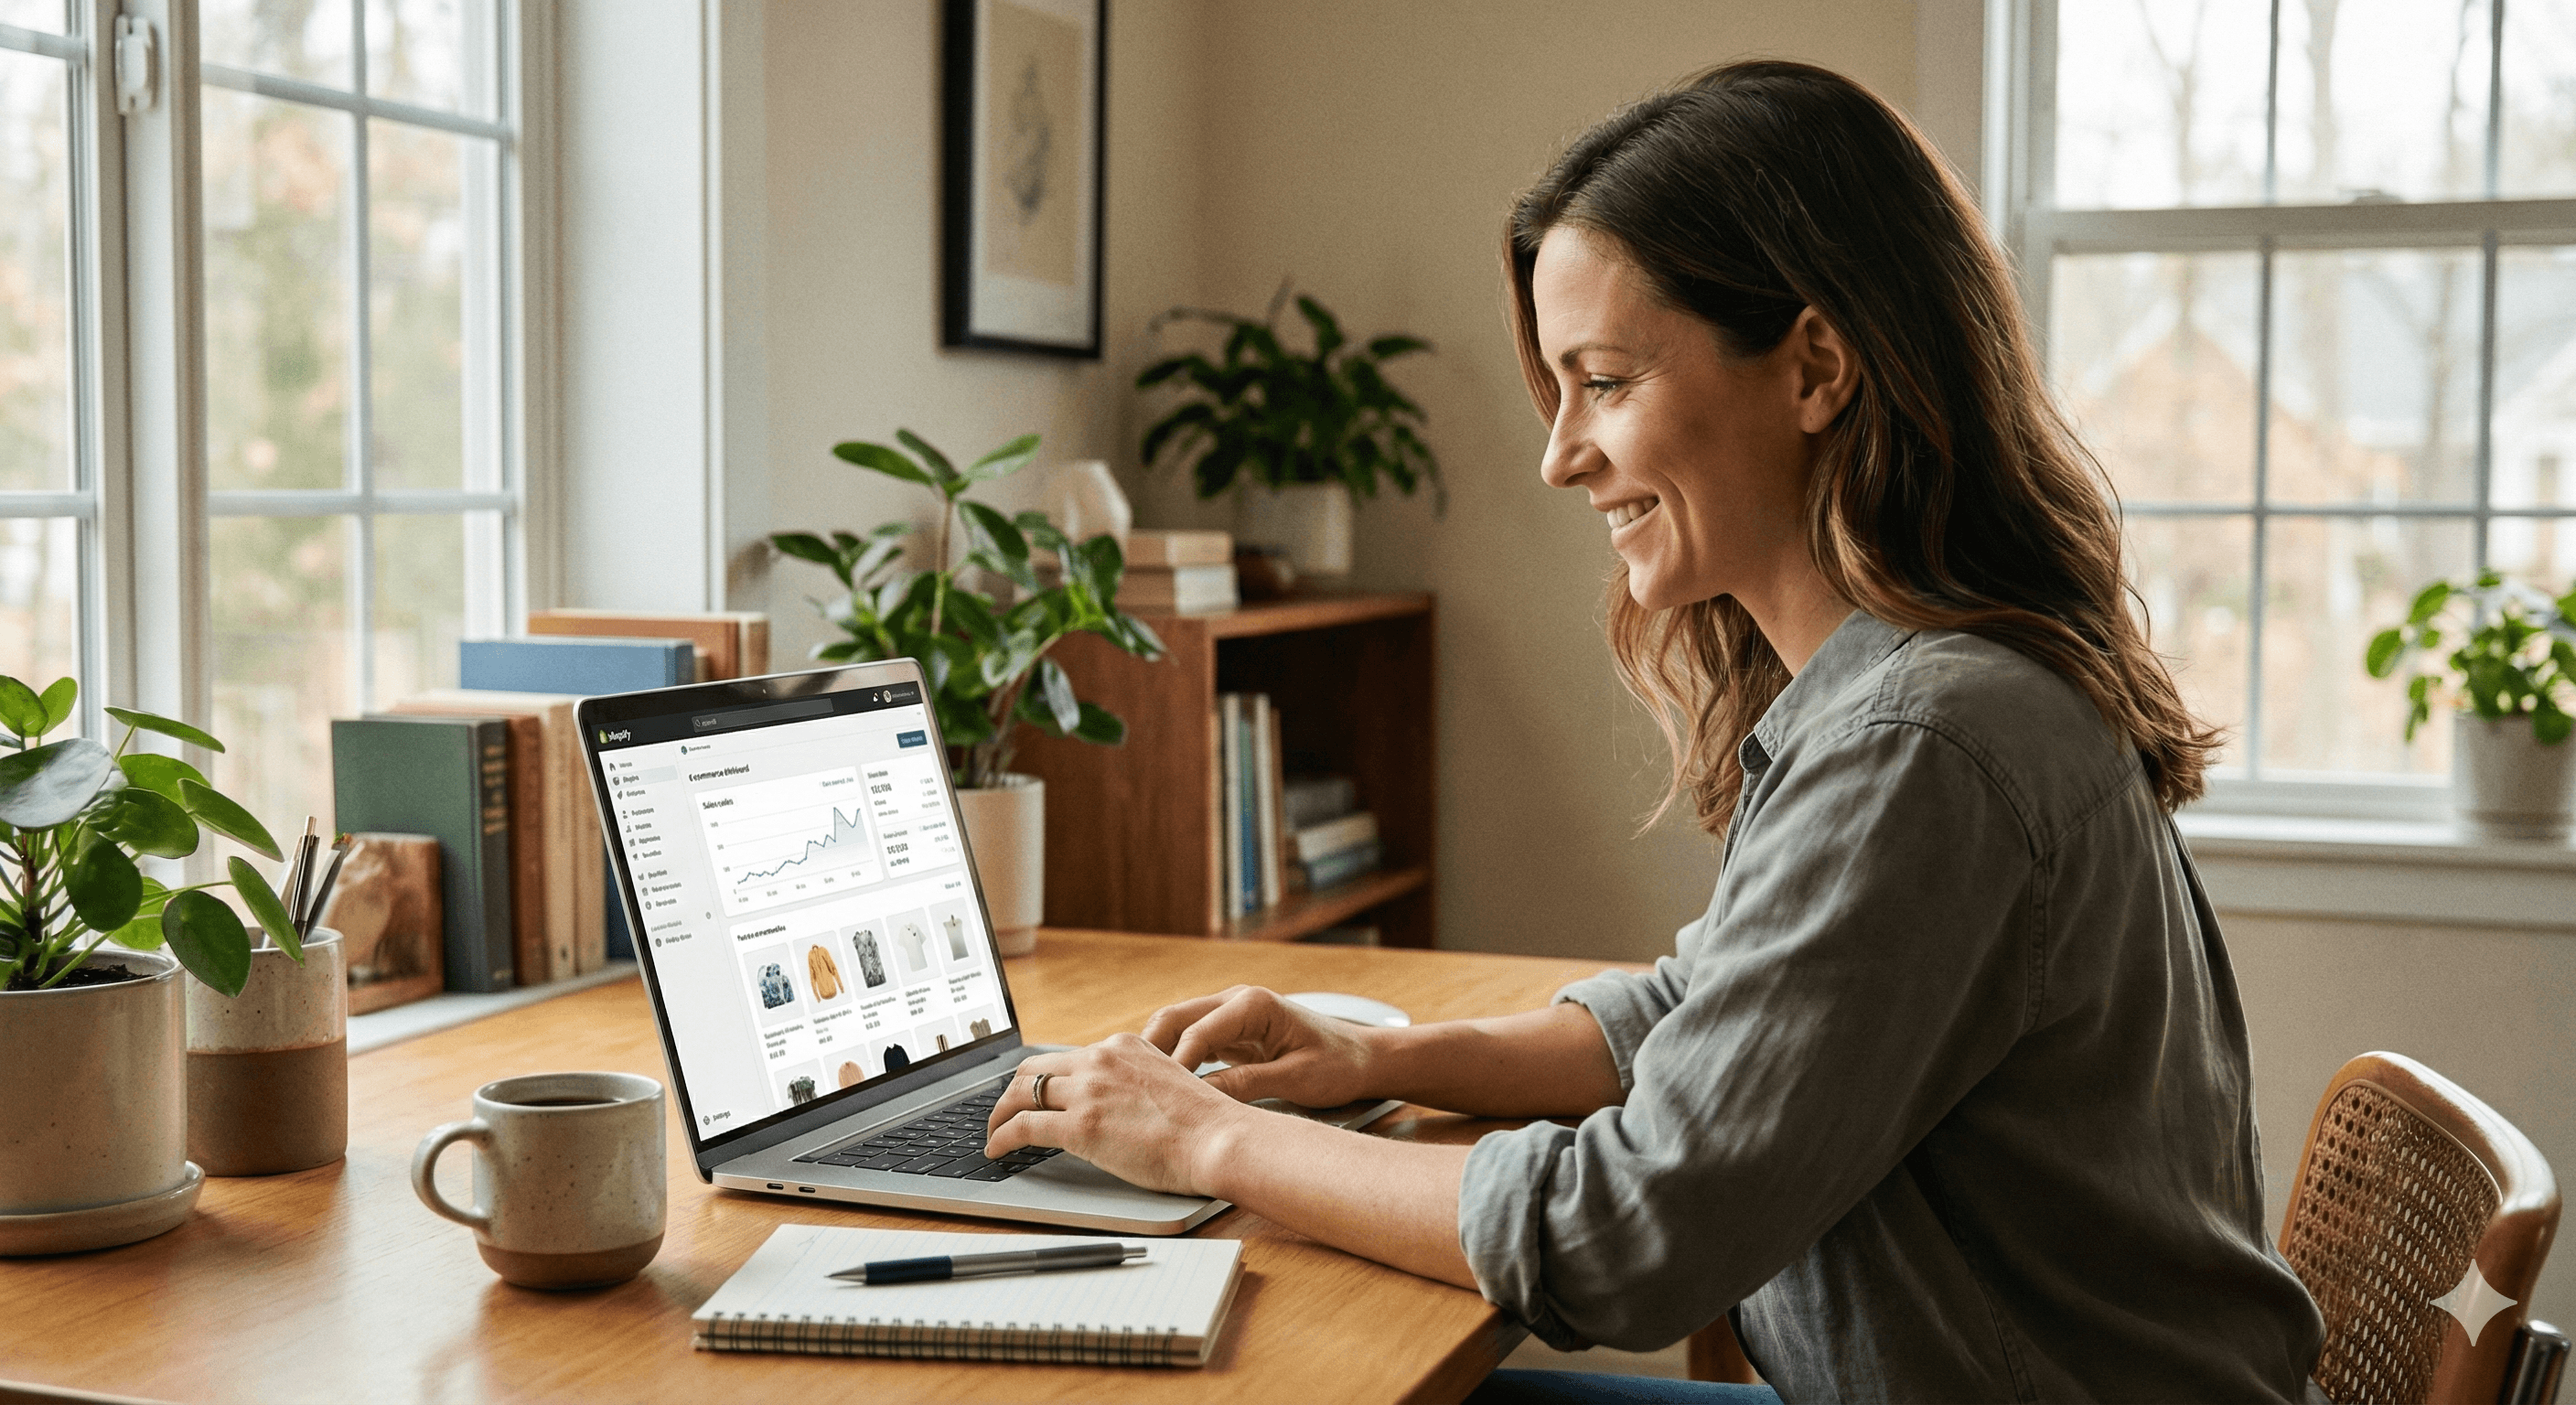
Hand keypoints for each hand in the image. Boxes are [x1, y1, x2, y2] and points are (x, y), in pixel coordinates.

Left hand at [982, 1033, 1250, 1195]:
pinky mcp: (1079, 1125)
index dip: (1044, 1079)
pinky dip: (1001, 1137)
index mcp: (1123, 1046)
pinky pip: (1023, 1126)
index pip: (1068, 1058)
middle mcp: (1101, 1060)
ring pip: (1021, 1093)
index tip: (1036, 1094)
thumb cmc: (1204, 1125)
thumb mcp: (1167, 1083)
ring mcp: (1088, 1090)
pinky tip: (997, 1150)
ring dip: (1000, 1114)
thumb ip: (1137, 1083)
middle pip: (1034, 1068)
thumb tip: (1117, 1105)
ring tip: (994, 1133)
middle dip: (1013, 1091)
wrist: (1217, 1139)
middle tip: (1004, 1112)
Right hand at [1140, 985, 1381, 1108]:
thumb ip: (1248, 1084)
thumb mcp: (1295, 1079)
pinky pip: (1191, 1040)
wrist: (1364, 1057)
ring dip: (1157, 1054)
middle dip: (1150, 1051)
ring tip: (1138, 1089)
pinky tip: (1162, 1087)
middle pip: (1175, 1018)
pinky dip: (1173, 1059)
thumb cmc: (1338, 1065)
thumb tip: (1202, 1098)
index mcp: (1253, 1004)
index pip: (1198, 1031)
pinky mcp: (1231, 1031)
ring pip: (1177, 1026)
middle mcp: (1237, 1000)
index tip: (1158, 1095)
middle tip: (1131, 1088)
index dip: (1174, 1064)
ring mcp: (1231, 1013)